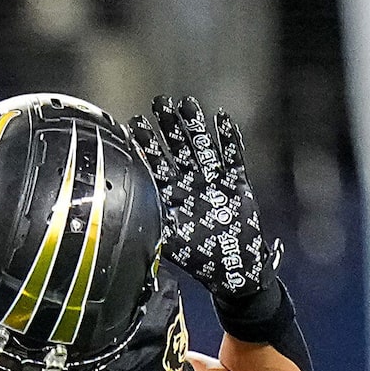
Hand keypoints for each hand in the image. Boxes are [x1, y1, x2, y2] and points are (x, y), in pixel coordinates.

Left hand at [128, 97, 279, 311]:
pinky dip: (229, 140)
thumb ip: (154, 224)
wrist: (236, 268)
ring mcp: (215, 181)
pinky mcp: (237, 184)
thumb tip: (132, 211)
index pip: (156, 165)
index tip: (136, 124)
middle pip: (178, 149)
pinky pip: (233, 157)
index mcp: (174, 196)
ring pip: (203, 148)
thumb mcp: (171, 243)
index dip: (147, 146)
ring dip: (196, 127)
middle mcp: (192, 184)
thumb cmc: (201, 258)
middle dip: (169, 127)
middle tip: (159, 102)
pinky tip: (222, 120)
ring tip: (187, 104)